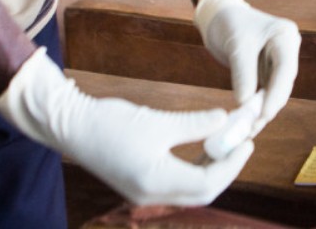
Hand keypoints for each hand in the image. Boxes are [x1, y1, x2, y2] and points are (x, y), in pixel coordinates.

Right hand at [0, 48, 252, 205]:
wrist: (69, 125)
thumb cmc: (110, 121)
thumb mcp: (157, 121)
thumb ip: (194, 124)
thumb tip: (226, 121)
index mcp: (155, 181)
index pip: (208, 183)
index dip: (232, 164)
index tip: (246, 141)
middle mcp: (150, 195)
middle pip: (202, 192)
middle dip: (226, 169)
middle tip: (242, 144)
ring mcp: (143, 193)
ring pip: (190, 191)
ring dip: (211, 170)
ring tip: (226, 145)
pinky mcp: (138, 185)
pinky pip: (176, 185)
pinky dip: (194, 170)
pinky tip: (203, 150)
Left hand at [194, 0, 299, 134]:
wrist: (219, 15)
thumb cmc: (228, 22)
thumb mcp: (236, 45)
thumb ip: (243, 74)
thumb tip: (245, 104)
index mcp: (285, 37)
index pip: (285, 70)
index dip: (276, 95)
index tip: (264, 115)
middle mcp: (287, 50)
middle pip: (283, 84)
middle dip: (268, 106)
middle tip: (253, 128)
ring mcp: (279, 61)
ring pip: (274, 91)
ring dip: (262, 110)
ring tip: (248, 129)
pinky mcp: (268, 70)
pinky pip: (264, 91)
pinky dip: (255, 105)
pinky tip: (246, 121)